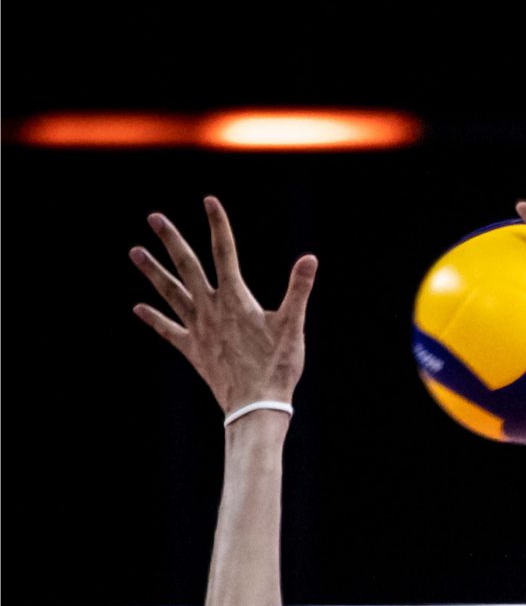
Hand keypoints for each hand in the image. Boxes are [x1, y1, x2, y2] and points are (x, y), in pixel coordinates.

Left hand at [130, 198, 315, 414]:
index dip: (217, 225)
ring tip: (135, 252)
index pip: (224, 252)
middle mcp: (211, 309)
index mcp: (236, 299)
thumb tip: (310, 258)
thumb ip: (298, 289)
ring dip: (152, 271)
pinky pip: (168, 330)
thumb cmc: (278, 366)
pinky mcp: (193, 349)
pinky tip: (139, 308)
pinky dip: (154, 318)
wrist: (256, 405)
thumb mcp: (293, 325)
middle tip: (154, 218)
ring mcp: (198, 329)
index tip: (209, 201)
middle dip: (171, 240)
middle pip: (187, 266)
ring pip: (170, 293)